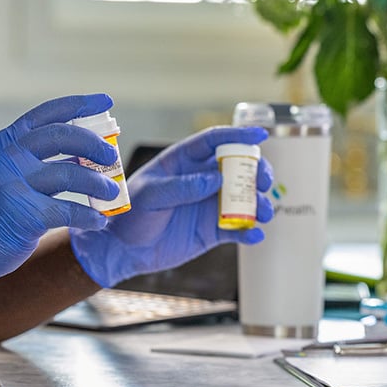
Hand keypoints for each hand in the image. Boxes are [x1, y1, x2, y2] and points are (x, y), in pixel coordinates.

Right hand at [0, 94, 119, 297]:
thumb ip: (41, 159)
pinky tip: (100, 220)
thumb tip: (91, 153)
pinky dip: (90, 216)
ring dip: (99, 184)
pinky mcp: (24, 215)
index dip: (80, 104)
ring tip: (112, 192)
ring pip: (71, 175)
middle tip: (112, 156)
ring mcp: (13, 185)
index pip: (48, 113)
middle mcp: (8, 157)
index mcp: (6, 141)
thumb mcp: (10, 173)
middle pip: (63, 136)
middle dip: (94, 144)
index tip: (107, 101)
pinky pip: (70, 211)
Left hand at [69, 126, 273, 287]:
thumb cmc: (129, 215)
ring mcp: (209, 205)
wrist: (121, 251)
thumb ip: (181, 186)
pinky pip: (238, 229)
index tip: (260, 136)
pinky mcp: (213, 231)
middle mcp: (202, 180)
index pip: (215, 141)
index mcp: (184, 161)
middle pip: (239, 168)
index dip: (238, 136)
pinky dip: (250, 232)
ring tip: (263, 213)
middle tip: (264, 181)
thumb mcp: (150, 195)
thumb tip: (216, 179)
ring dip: (259, 203)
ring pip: (245, 199)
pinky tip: (255, 235)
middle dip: (257, 171)